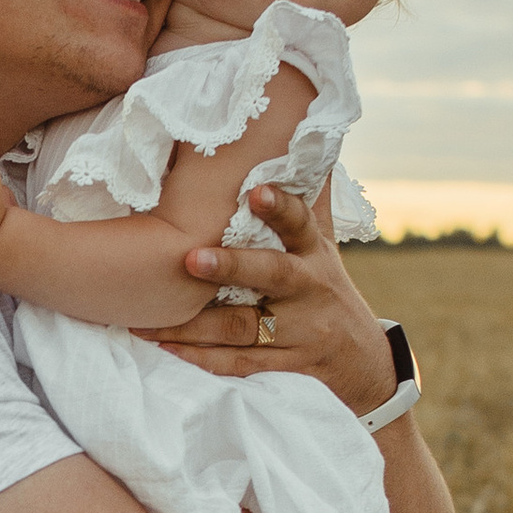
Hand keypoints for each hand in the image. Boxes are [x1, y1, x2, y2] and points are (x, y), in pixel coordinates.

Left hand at [146, 180, 398, 415]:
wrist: (365, 367)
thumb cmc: (327, 294)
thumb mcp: (325, 248)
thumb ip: (307, 204)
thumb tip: (305, 143)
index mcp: (315, 255)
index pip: (301, 223)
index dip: (281, 207)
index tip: (257, 190)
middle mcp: (309, 290)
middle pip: (271, 274)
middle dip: (232, 267)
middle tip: (191, 258)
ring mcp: (300, 333)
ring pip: (243, 327)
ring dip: (194, 325)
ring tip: (148, 317)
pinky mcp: (288, 368)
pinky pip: (239, 364)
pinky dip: (202, 359)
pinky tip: (167, 348)